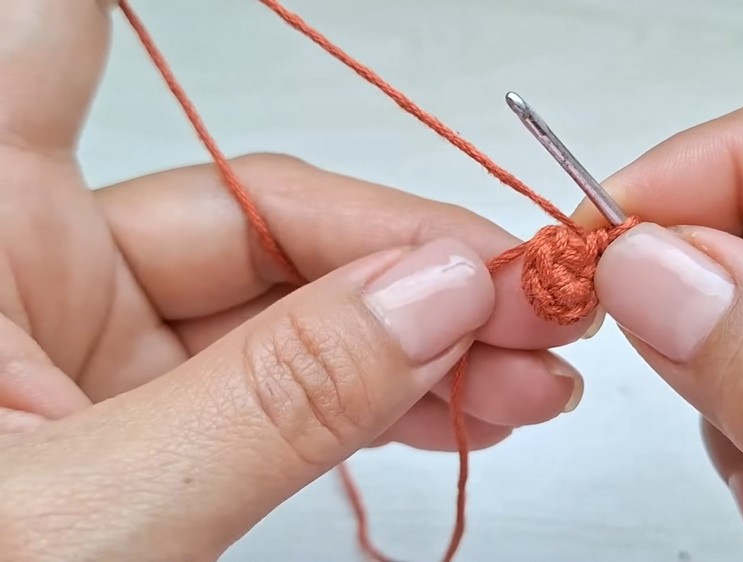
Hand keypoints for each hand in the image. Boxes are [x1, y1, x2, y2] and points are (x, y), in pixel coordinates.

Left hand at [0, 1, 587, 557]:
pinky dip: (374, 396)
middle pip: (252, 209)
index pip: (44, 45)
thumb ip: (276, 403)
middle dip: (408, 254)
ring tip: (529, 377)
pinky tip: (466, 409)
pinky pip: (278, 377)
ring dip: (419, 336)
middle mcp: (21, 269)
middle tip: (527, 298)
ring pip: (288, 302)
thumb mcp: (98, 525)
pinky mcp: (133, 415)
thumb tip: (443, 292)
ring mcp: (85, 346)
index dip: (113, 7)